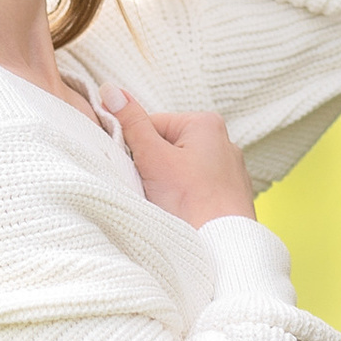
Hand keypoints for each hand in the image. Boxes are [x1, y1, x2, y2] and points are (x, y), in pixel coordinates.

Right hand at [106, 90, 254, 228]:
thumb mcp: (152, 157)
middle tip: (152, 191)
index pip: (151, 125)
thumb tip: (111, 91)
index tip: (135, 170)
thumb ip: (130, 122)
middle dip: (152, 169)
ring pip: (179, 172)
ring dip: (165, 187)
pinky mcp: (229, 196)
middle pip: (165, 148)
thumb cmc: (190, 203)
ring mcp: (228, 171)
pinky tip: (182, 215)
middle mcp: (223, 142)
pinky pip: (195, 190)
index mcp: (206, 123)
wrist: (221, 250)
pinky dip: (184, 201)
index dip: (135, 149)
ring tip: (168, 206)